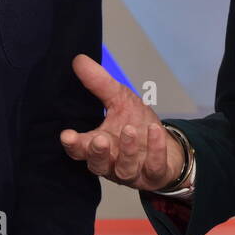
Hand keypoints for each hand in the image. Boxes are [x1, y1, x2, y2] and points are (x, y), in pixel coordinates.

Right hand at [60, 54, 184, 191]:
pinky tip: (154, 131)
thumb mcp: (119, 99)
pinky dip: (155, 149)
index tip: (67, 135)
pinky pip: (154, 166)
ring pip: (124, 168)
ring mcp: (133, 171)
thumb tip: (79, 59)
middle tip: (100, 139)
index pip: (79, 149)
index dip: (73, 144)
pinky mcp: (154, 174)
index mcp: (98, 145)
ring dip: (127, 150)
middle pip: (98, 164)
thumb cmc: (136, 123)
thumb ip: (99, 83)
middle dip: (98, 152)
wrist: (167, 147)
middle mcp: (112, 162)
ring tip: (130, 130)